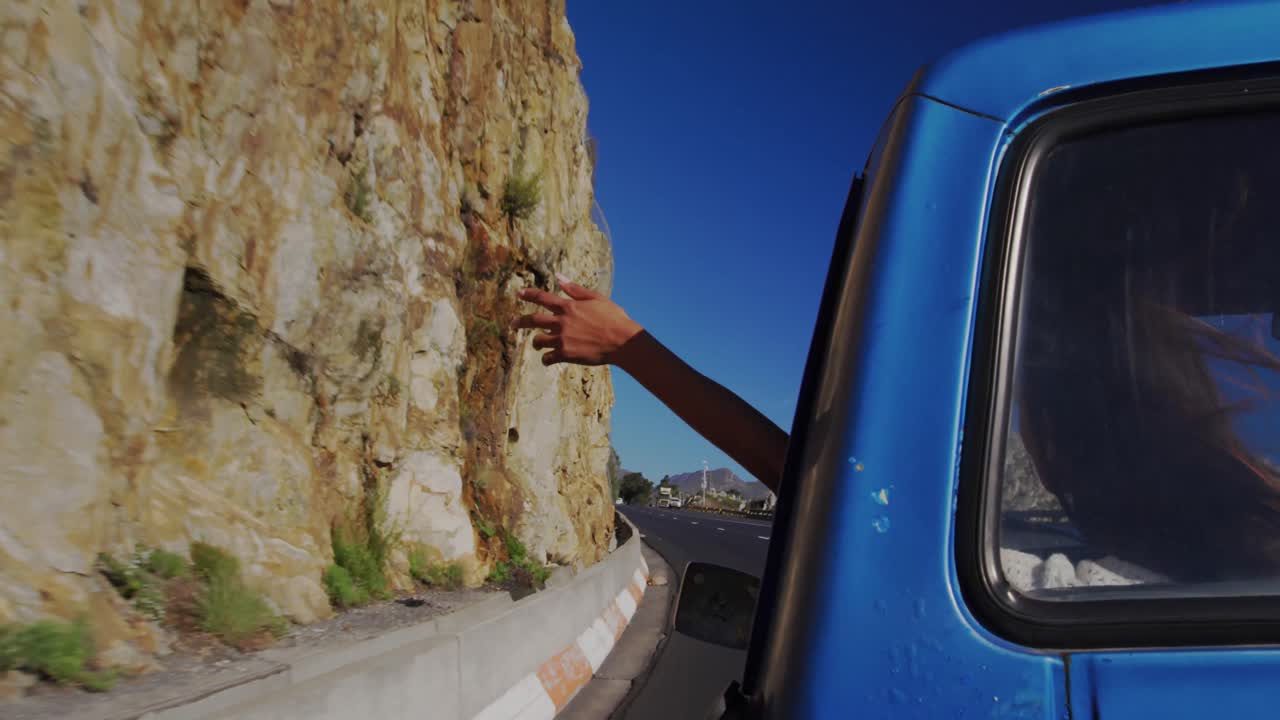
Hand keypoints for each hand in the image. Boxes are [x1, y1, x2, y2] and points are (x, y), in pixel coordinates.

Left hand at [512, 274, 642, 365]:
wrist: (623, 341)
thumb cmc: (613, 318)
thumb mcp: (596, 298)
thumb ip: (575, 289)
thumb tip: (559, 276)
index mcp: (569, 306)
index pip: (543, 298)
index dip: (529, 294)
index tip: (519, 293)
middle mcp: (562, 322)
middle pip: (533, 320)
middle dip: (520, 322)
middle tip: (512, 324)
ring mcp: (563, 339)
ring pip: (538, 340)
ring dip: (536, 342)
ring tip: (538, 344)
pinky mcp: (567, 354)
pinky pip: (548, 358)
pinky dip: (546, 359)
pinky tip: (548, 359)